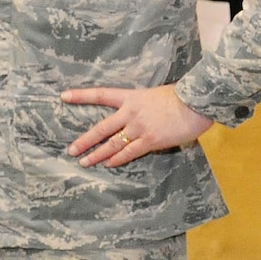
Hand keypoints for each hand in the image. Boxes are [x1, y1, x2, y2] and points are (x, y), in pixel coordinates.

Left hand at [63, 83, 212, 167]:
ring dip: (97, 155)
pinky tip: (108, 164)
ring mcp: (139, 128)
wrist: (197, 102)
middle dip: (85, 140)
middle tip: (71, 150)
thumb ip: (142, 106)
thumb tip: (135, 117)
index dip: (81, 96)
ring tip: (84, 162)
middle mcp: (130, 113)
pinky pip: (129, 153)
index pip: (101, 94)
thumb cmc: (181, 96)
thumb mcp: (155, 95)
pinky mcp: (150, 140)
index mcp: (131, 97)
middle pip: (101, 128)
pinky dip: (117, 159)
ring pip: (112, 144)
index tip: (64, 96)